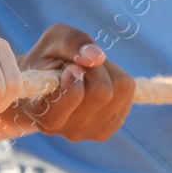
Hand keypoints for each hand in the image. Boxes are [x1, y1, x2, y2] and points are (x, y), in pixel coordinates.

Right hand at [7, 24, 133, 141]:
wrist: (44, 86)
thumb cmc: (46, 60)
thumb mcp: (52, 39)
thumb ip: (71, 41)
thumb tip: (97, 57)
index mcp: (43, 114)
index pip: (75, 94)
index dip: (77, 73)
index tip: (70, 67)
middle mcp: (66, 130)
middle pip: (102, 91)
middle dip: (95, 67)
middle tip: (79, 64)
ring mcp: (89, 133)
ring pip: (120, 90)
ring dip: (107, 70)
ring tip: (86, 72)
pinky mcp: (108, 128)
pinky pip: (128, 93)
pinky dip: (115, 78)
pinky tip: (96, 82)